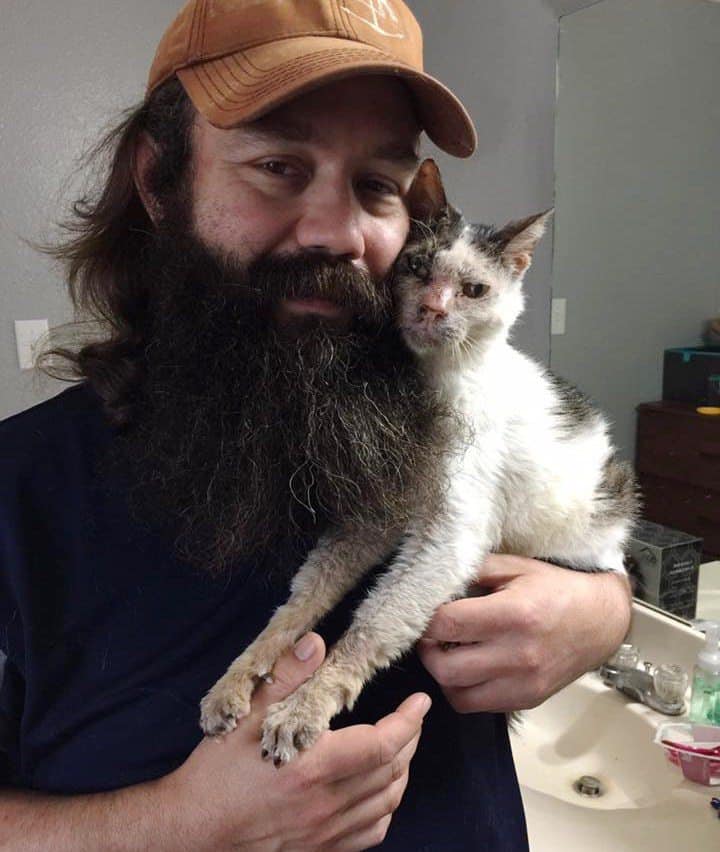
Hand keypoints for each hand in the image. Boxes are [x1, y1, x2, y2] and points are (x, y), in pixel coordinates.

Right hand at [163, 633, 430, 850]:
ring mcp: (325, 833)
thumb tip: (315, 643)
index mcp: (313, 766)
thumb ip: (284, 678)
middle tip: (412, 719)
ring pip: (386, 805)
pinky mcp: (319, 851)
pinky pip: (369, 835)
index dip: (408, 722)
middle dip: (410, 741)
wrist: (190, 833)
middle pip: (392, 773)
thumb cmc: (215, 774)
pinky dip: (385, 809)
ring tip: (401, 749)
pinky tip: (379, 792)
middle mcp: (326, 804)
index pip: (382, 744)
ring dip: (402, 774)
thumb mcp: (245, 716)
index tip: (420, 702)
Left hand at [417, 553, 631, 713]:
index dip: (425, 619)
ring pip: (457, 694)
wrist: (601, 621)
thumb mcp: (516, 567)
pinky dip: (464, 690)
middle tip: (431, 635)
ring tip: (448, 652)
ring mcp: (522, 683)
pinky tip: (469, 668)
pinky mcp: (527, 699)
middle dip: (428, 651)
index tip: (424, 612)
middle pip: (445, 668)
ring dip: (443, 675)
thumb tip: (439, 581)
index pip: (447, 624)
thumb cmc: (556, 589)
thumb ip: (476, 570)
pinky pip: (477, 705)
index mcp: (512, 615)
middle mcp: (517, 654)